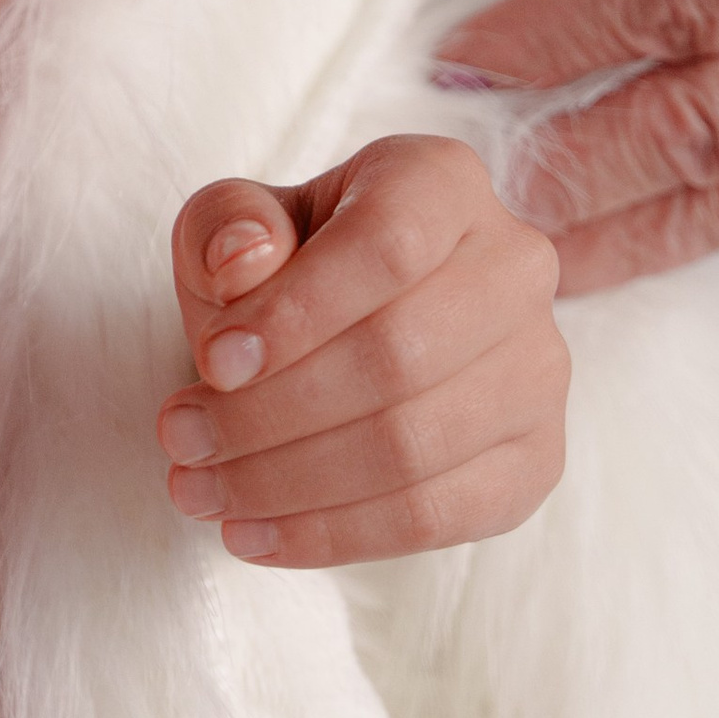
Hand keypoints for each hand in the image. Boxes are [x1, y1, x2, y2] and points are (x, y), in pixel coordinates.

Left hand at [156, 136, 565, 565]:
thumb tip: (242, 264)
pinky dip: (334, 535)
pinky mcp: (535, 460)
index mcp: (442, 182)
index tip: (210, 362)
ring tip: (199, 489)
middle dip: (270, 412)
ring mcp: (538, 369)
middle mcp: (514, 266)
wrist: (344, 326)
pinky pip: (438, 516)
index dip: (296, 312)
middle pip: (398, 357)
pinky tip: (254, 534)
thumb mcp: (234, 224)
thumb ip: (227, 227)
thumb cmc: (283, 264)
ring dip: (289, 483)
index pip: (386, 245)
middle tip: (180, 436)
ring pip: (415, 446)